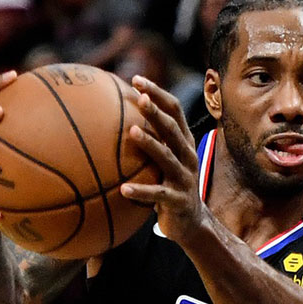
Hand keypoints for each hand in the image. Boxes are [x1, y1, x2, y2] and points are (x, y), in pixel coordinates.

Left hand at [121, 76, 203, 239]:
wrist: (191, 223)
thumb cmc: (169, 186)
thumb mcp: (163, 161)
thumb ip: (148, 141)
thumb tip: (111, 120)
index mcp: (184, 143)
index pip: (175, 111)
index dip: (157, 94)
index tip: (136, 80)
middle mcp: (188, 157)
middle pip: (173, 129)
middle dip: (157, 112)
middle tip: (140, 99)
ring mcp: (185, 179)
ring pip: (168, 157)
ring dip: (151, 144)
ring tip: (132, 132)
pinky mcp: (179, 201)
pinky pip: (158, 195)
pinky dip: (141, 191)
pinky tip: (123, 189)